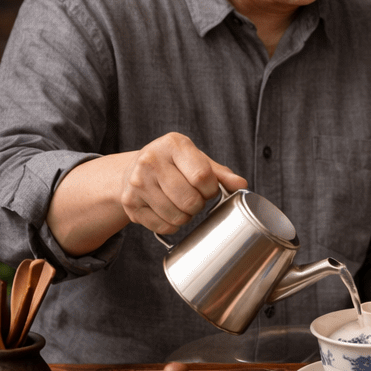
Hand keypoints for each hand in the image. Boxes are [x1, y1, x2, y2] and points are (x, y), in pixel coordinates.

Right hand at [120, 132, 246, 234]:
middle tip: (195, 199)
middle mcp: (151, 160)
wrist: (134, 169)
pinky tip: (168, 211)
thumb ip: (220, 173)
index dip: (211, 190)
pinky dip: (171, 225)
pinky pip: (162, 226)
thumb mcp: (197, 160)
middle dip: (198, 205)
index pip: (202, 176)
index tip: (209, 190)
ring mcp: (137, 182)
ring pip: (176, 216)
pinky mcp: (129, 203)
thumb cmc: (173, 164)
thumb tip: (241, 185)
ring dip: (186, 217)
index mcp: (173, 144)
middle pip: (189, 200)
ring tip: (181, 204)